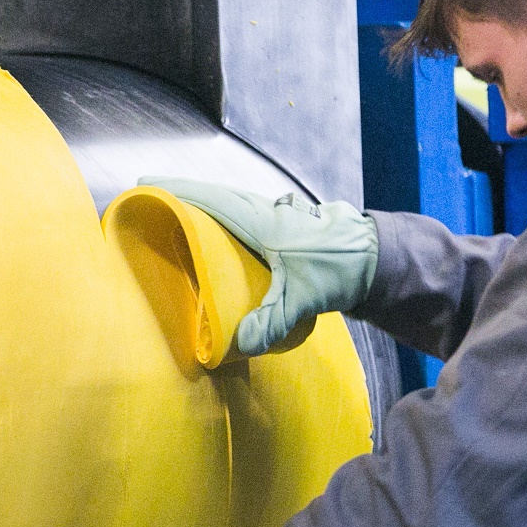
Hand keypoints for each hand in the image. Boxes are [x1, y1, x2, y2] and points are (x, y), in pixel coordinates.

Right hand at [141, 178, 377, 355]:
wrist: (378, 258)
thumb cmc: (338, 269)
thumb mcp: (303, 299)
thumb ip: (271, 322)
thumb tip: (239, 345)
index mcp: (264, 222)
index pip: (213, 199)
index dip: (180, 190)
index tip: (149, 180)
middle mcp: (269, 212)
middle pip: (219, 195)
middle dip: (188, 193)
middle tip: (158, 192)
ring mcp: (282, 216)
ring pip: (236, 203)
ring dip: (209, 202)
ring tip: (183, 210)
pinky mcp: (291, 228)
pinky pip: (250, 214)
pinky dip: (230, 216)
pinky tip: (227, 230)